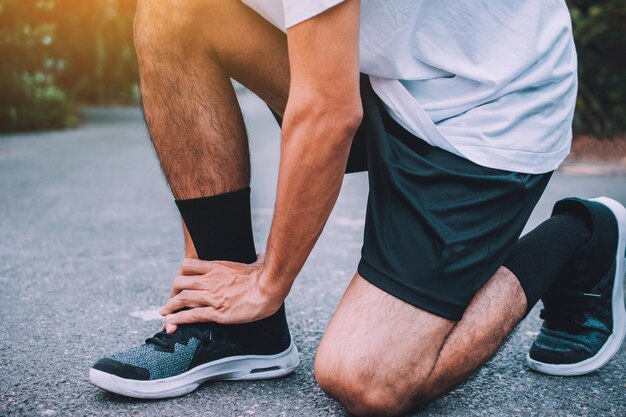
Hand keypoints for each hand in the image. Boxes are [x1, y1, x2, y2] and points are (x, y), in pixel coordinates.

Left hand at [160, 254, 284, 331]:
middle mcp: (210, 280)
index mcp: (218, 267)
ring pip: (182, 299)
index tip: (179, 282)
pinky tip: (171, 322)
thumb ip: (256, 260)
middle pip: (180, 282)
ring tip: (164, 313)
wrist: (270, 286)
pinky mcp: (217, 312)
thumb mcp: (258, 262)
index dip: (180, 274)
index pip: (189, 266)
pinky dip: (178, 319)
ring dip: (170, 307)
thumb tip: (261, 256)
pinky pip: (192, 315)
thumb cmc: (266, 275)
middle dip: (172, 292)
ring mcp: (212, 296)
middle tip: (171, 300)